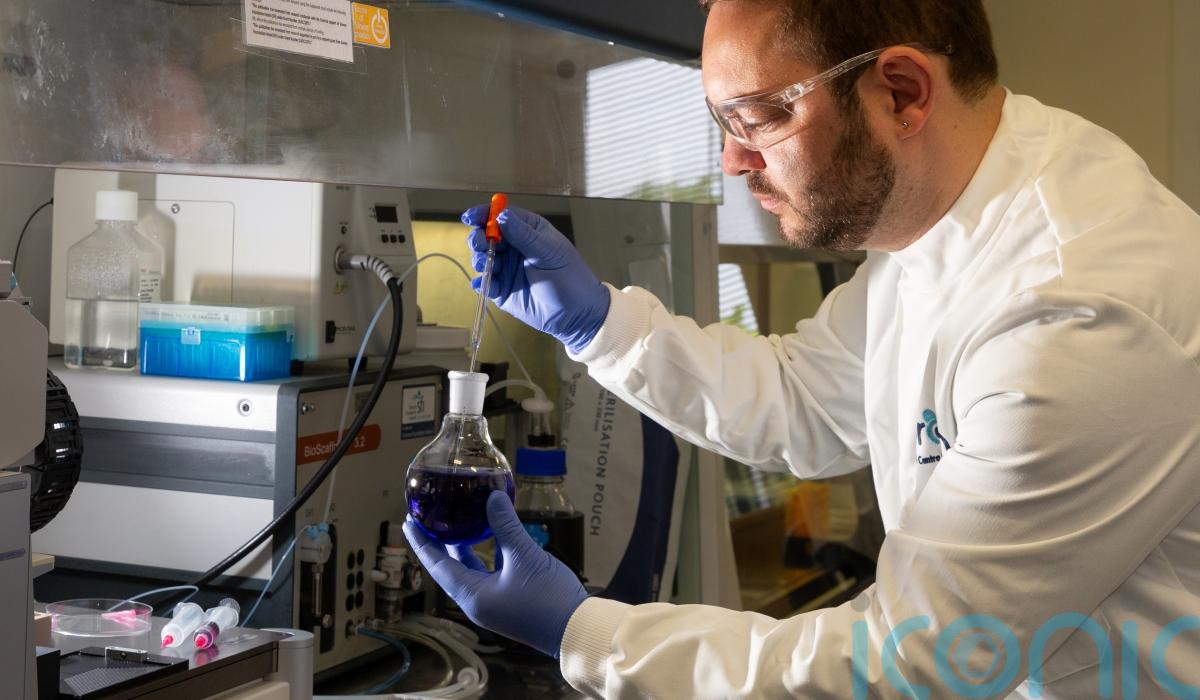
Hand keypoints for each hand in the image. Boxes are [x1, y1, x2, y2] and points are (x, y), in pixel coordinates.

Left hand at [403, 491, 588, 657]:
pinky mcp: (509, 600)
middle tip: (429, 518)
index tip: (408, 522)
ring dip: (462, 547)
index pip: (437, 566)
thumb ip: (506, 526)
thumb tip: (492, 497)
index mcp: (473, 596)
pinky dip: (485, 553)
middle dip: (439, 543)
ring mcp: (493, 602)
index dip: (422, 542)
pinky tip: (490, 534)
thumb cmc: (549, 599)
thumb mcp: (525, 557)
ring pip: (470, 570)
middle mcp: (478, 601)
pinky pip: (488, 572)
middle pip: (450, 568)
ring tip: (454, 522)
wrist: (577, 629)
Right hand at [464, 205, 609, 353]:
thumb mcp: (548, 252)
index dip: (484, 214)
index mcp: (529, 231)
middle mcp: (515, 247)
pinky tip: (484, 284)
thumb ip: (523, 234)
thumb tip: (501, 216)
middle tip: (481, 245)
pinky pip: (486, 283)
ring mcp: (507, 268)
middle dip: (479, 238)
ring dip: (480, 259)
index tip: (470, 217)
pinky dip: (482, 282)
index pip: (502, 215)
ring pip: (482, 257)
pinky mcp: (502, 290)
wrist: (577, 314)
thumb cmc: (570, 277)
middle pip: (486, 235)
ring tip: (487, 265)